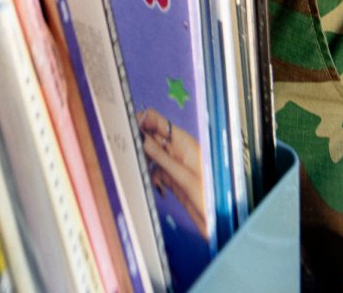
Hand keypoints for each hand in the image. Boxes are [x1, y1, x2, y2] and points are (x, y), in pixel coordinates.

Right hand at [137, 109, 210, 239]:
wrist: (217, 223)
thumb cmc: (208, 198)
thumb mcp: (183, 177)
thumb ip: (161, 157)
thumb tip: (142, 138)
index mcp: (185, 142)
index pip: (160, 122)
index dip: (144, 120)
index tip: (127, 124)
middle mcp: (179, 150)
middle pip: (154, 137)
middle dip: (140, 140)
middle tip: (125, 147)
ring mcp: (175, 164)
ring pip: (152, 154)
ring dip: (143, 159)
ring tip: (137, 166)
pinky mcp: (172, 179)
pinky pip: (155, 170)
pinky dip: (150, 174)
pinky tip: (153, 183)